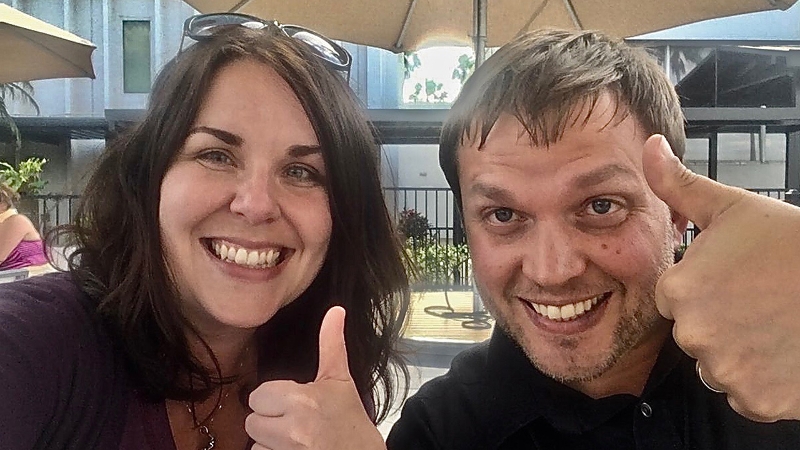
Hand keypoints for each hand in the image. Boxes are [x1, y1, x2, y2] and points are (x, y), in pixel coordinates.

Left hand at [245, 306, 385, 448]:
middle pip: (252, 421)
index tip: (295, 404)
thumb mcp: (341, 381)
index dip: (274, 400)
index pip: (258, 396)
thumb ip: (331, 345)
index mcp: (303, 401)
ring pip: (255, 443)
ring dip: (270, 442)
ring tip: (296, 440)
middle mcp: (293, 429)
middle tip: (295, 423)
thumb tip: (335, 311)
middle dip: (270, 422)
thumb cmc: (352, 423)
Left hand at [643, 134, 799, 421]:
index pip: (673, 297)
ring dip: (738, 351)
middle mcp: (693, 334)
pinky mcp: (756, 400)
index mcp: (679, 290)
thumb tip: (648, 148)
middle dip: (719, 320)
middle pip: (693, 332)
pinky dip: (761, 380)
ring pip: (716, 365)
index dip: (705, 287)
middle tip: (760, 301)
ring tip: (774, 324)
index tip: (737, 279)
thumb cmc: (794, 246)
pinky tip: (783, 351)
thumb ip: (680, 186)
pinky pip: (743, 394)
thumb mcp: (733, 208)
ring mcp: (725, 370)